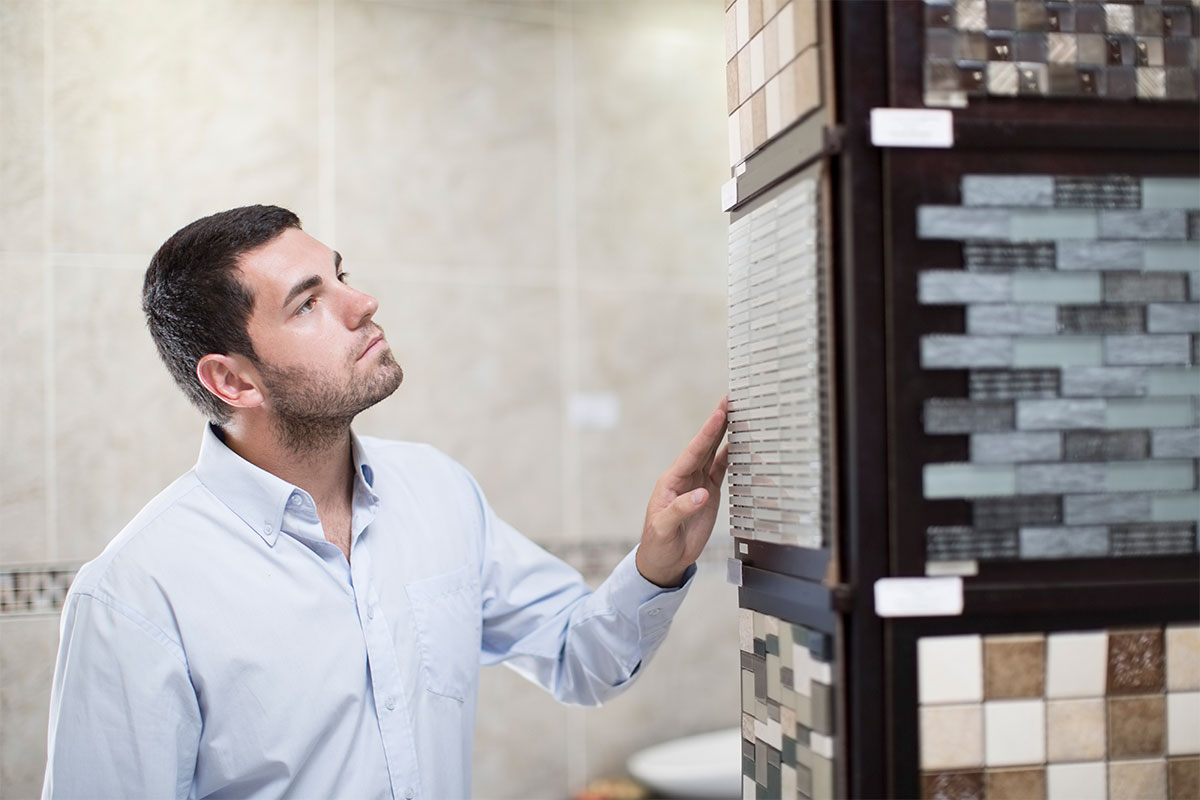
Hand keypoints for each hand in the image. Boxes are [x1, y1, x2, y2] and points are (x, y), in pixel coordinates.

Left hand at [636, 397, 729, 587]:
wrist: (665, 561)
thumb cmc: (658, 544)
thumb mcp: (663, 529)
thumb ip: (680, 510)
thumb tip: (701, 494)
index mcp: (671, 481)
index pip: (692, 452)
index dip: (707, 433)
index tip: (719, 413)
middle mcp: (685, 478)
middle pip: (703, 445)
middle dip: (716, 423)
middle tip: (728, 401)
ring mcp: (697, 484)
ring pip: (712, 454)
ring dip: (724, 435)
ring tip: (736, 414)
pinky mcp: (708, 494)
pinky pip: (720, 470)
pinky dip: (730, 456)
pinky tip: (738, 443)